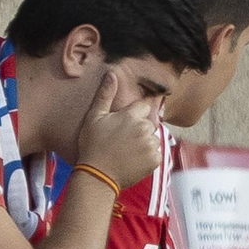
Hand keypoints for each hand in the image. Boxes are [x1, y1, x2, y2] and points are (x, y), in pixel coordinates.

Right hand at [74, 70, 160, 188]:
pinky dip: (147, 156)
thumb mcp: (94, 118)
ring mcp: (151, 145)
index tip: (124, 124)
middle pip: (149, 123)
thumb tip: (112, 74)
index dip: (134, 114)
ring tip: (127, 151)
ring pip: (153, 139)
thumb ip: (105, 95)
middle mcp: (144, 129)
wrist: (97, 175)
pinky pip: (156, 153)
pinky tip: (133, 160)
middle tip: (122, 140)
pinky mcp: (155, 160)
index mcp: (131, 116)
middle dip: (140, 129)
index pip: (143, 106)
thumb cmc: (92, 145)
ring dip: (144, 143)